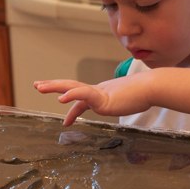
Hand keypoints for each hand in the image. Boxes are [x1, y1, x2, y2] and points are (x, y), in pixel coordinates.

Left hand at [33, 76, 151, 125]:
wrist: (151, 88)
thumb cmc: (143, 94)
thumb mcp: (126, 101)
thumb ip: (119, 102)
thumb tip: (123, 103)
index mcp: (101, 93)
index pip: (80, 95)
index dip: (68, 97)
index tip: (57, 98)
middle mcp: (97, 91)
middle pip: (70, 86)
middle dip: (53, 86)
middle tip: (38, 85)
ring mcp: (99, 94)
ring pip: (72, 87)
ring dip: (55, 86)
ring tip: (40, 87)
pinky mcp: (103, 98)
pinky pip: (84, 95)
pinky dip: (72, 95)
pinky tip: (62, 98)